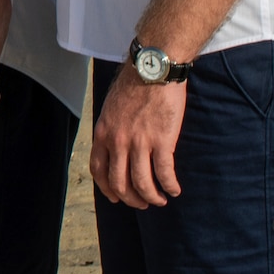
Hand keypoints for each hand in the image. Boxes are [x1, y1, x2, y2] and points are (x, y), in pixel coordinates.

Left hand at [90, 63, 186, 207]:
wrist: (153, 70)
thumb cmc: (135, 86)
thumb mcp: (112, 109)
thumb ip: (112, 130)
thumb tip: (117, 150)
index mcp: (103, 133)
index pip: (99, 170)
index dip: (107, 189)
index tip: (116, 197)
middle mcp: (117, 141)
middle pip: (120, 183)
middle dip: (131, 199)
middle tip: (142, 203)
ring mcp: (139, 142)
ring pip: (142, 184)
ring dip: (152, 198)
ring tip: (160, 200)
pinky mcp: (161, 141)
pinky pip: (164, 174)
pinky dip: (169, 186)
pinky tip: (174, 190)